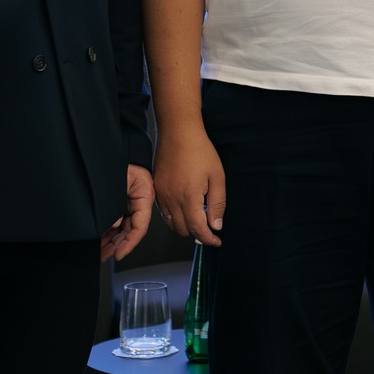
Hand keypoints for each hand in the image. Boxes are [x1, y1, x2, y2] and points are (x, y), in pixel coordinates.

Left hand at [100, 164, 154, 261]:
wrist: (114, 147)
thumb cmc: (120, 158)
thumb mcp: (120, 182)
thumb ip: (116, 205)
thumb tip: (113, 225)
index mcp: (144, 198)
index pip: (140, 227)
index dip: (130, 243)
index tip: (118, 254)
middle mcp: (138, 203)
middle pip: (130, 231)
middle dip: (117, 245)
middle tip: (105, 256)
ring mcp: (129, 203)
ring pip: (122, 228)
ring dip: (112, 241)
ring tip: (100, 252)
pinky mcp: (120, 202)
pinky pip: (117, 221)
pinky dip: (109, 232)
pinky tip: (100, 240)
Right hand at [153, 129, 226, 247]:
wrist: (178, 132)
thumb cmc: (200, 151)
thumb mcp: (217, 177)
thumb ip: (217, 204)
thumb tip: (216, 225)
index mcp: (188, 197)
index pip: (198, 229)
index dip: (209, 239)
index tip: (216, 241)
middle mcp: (171, 199)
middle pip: (183, 230)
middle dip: (198, 233)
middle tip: (210, 227)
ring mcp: (161, 195)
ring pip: (172, 223)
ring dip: (185, 226)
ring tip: (199, 217)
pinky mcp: (156, 189)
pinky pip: (164, 212)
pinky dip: (174, 216)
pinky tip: (186, 207)